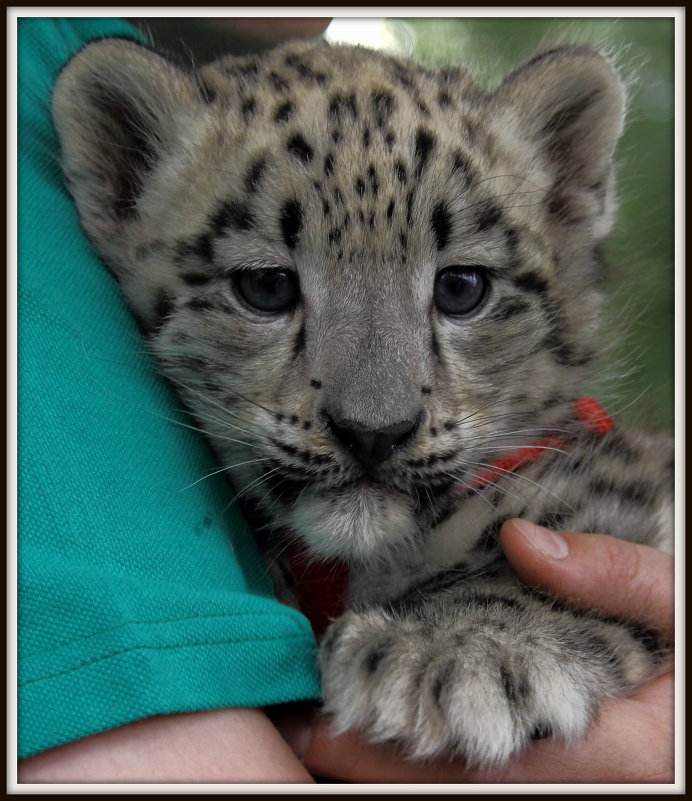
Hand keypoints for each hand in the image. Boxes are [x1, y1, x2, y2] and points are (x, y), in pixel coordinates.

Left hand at [275, 520, 673, 782]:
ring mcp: (579, 780)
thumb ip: (621, 576)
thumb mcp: (685, 604)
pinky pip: (498, 774)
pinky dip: (444, 760)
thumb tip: (524, 543)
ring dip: (406, 769)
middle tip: (314, 737)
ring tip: (339, 737)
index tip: (332, 731)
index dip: (404, 754)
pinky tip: (406, 730)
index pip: (491, 762)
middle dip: (387, 769)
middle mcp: (591, 782)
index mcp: (623, 749)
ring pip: (477, 785)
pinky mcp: (574, 765)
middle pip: (468, 786)